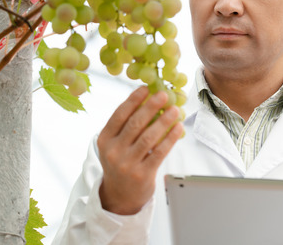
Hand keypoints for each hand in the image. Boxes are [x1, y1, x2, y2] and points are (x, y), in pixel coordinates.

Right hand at [97, 86, 183, 214]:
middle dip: (151, 107)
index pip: (119, 115)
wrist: (119, 195)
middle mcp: (113, 151)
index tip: (146, 88)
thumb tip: (148, 100)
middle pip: (135, 124)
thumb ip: (126, 125)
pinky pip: (159, 153)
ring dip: (163, 121)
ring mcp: (127, 164)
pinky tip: (177, 128)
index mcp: (104, 139)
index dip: (133, 100)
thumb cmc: (121, 162)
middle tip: (164, 95)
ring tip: (175, 110)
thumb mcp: (115, 144)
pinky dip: (170, 139)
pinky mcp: (142, 174)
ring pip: (148, 138)